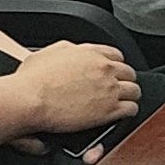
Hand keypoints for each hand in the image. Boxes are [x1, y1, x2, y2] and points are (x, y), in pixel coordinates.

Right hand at [10, 36, 138, 137]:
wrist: (30, 100)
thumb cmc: (31, 80)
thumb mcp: (48, 53)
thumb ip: (66, 50)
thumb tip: (71, 51)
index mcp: (90, 53)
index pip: (116, 56)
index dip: (115, 65)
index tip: (112, 72)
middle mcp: (104, 68)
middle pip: (128, 73)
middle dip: (124, 80)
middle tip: (118, 87)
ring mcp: (109, 89)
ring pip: (134, 90)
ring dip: (130, 95)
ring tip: (124, 100)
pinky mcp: (109, 110)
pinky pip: (131, 109)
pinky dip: (129, 111)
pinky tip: (124, 113)